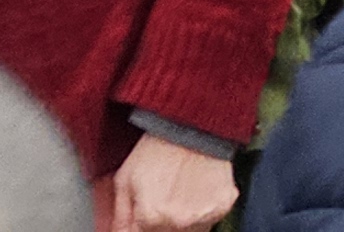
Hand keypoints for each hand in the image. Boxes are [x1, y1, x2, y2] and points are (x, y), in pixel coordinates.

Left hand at [106, 133, 239, 231]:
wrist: (193, 122)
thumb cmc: (157, 147)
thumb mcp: (124, 180)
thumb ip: (120, 218)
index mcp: (150, 219)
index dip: (141, 226)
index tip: (144, 214)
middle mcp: (178, 222)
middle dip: (159, 225)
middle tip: (161, 200)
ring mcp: (203, 215)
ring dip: (182, 222)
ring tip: (179, 194)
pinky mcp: (223, 204)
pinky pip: (210, 221)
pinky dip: (203, 211)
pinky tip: (196, 190)